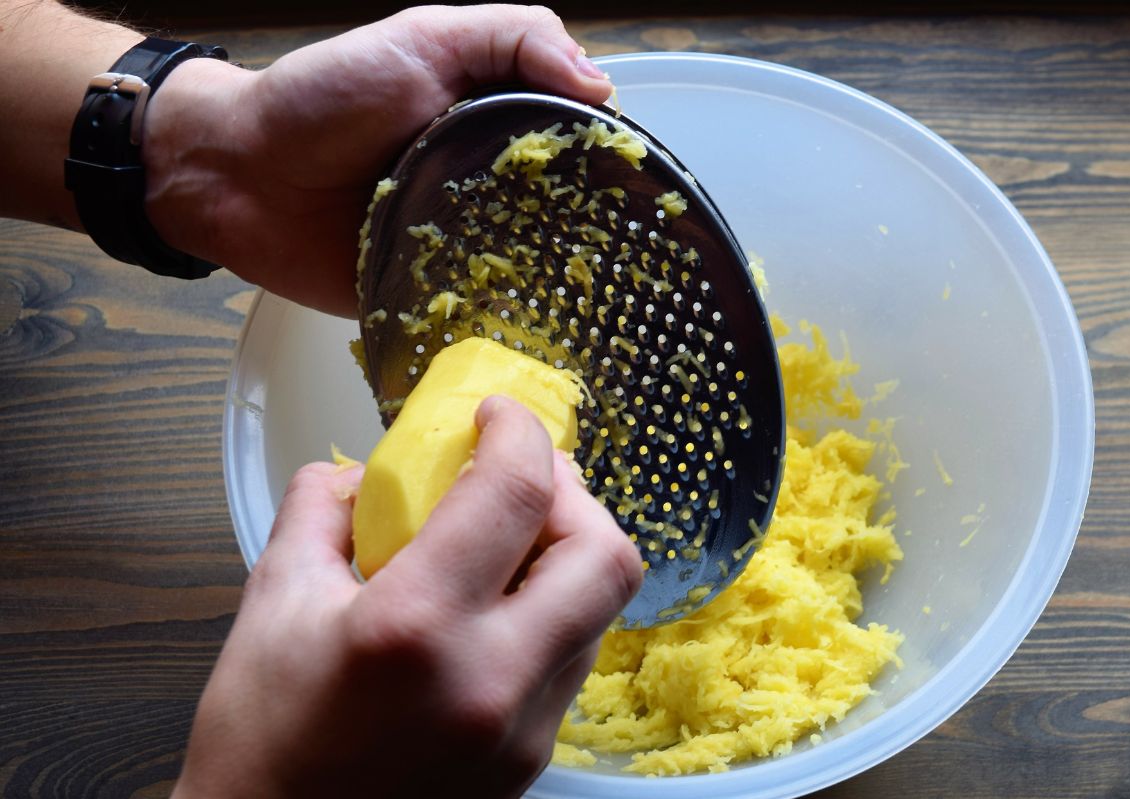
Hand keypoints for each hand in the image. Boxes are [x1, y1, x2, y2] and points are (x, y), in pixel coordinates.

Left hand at [141, 4, 611, 315]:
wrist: (240, 179)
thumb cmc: (322, 100)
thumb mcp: (424, 38)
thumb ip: (512, 39)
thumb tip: (601, 85)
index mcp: (497, 124)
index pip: (578, 144)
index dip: (612, 160)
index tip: (647, 183)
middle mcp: (491, 187)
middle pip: (568, 215)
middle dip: (600, 233)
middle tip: (633, 256)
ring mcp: (466, 246)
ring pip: (535, 270)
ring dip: (562, 284)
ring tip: (604, 302)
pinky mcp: (436, 297)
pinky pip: (484, 313)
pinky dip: (510, 323)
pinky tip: (545, 336)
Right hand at [173, 397, 641, 798]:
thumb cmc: (260, 740)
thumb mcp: (271, 604)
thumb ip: (317, 512)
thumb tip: (354, 471)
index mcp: (416, 626)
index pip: (515, 494)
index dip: (518, 431)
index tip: (498, 415)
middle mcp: (490, 679)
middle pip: (605, 555)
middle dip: (575, 494)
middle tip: (526, 478)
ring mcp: (522, 729)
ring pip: (599, 610)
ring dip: (569, 554)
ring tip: (512, 539)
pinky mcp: (532, 761)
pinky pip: (572, 660)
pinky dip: (554, 611)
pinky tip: (500, 607)